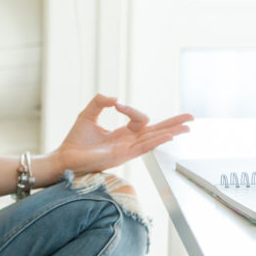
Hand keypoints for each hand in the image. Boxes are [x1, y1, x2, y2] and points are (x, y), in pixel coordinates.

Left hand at [55, 94, 192, 174]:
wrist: (64, 157)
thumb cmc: (75, 140)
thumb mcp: (88, 114)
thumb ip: (100, 102)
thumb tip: (116, 98)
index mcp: (123, 134)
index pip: (139, 119)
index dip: (131, 109)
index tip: (117, 105)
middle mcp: (128, 142)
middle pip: (156, 131)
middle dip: (173, 124)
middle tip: (191, 118)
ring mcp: (127, 150)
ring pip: (154, 139)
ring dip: (170, 131)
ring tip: (187, 127)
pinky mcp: (121, 156)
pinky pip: (143, 148)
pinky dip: (156, 141)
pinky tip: (168, 136)